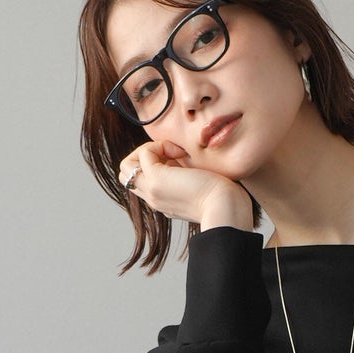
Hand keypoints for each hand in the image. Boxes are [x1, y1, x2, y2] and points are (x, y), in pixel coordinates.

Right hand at [118, 138, 252, 228]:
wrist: (226, 208)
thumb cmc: (222, 196)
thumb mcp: (198, 183)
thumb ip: (184, 172)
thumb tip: (177, 153)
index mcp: (163, 201)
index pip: (142, 180)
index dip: (155, 163)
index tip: (179, 160)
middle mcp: (154, 198)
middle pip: (128, 174)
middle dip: (145, 157)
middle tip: (172, 155)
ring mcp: (152, 191)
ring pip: (127, 165)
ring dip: (149, 150)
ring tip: (174, 153)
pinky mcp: (156, 180)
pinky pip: (144, 153)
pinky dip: (160, 145)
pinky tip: (180, 152)